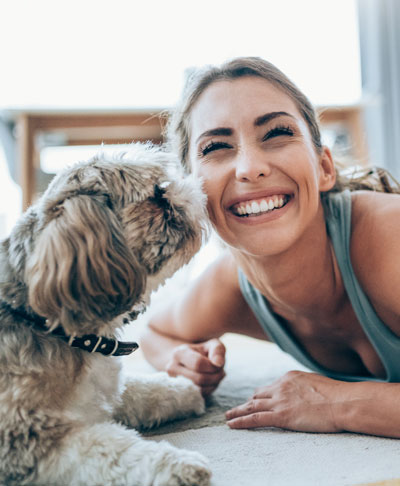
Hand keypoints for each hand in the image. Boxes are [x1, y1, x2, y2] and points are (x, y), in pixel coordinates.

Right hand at [166, 338, 225, 395]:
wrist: (190, 362)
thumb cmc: (204, 352)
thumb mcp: (213, 345)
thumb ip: (217, 350)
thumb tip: (218, 363)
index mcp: (179, 353)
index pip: (198, 364)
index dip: (213, 366)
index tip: (219, 364)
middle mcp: (172, 368)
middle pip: (199, 378)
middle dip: (215, 376)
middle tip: (221, 371)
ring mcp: (174, 382)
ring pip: (199, 389)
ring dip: (214, 384)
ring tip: (216, 376)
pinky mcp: (180, 393)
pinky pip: (198, 396)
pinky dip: (209, 390)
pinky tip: (210, 382)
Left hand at [225, 370, 343, 432]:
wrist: (343, 402)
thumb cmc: (337, 396)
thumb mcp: (316, 383)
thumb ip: (304, 387)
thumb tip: (304, 393)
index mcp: (289, 377)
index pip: (270, 387)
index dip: (262, 395)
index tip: (256, 400)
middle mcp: (280, 386)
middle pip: (258, 395)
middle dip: (247, 402)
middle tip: (237, 409)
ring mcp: (279, 401)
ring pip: (251, 406)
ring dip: (238, 412)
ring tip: (228, 417)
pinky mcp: (281, 416)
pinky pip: (255, 419)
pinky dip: (241, 422)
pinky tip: (232, 424)